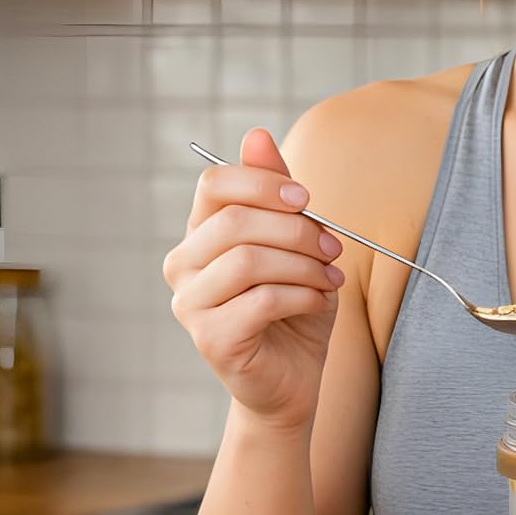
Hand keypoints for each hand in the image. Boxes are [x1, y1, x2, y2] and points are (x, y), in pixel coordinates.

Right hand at [162, 128, 345, 431]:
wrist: (292, 380)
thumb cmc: (293, 309)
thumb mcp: (295, 245)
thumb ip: (277, 195)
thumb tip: (257, 134)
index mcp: (199, 235)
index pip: (214, 184)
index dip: (263, 183)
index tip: (306, 199)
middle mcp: (183, 266)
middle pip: (233, 222)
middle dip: (294, 230)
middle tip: (332, 247)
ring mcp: (190, 305)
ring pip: (248, 261)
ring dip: (302, 265)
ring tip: (331, 278)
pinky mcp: (210, 339)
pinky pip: (260, 301)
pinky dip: (301, 295)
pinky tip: (319, 302)